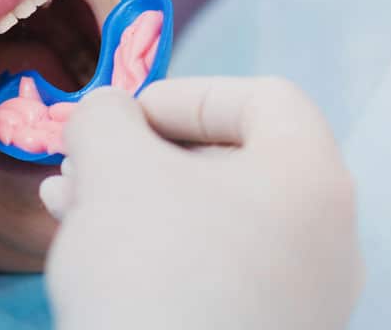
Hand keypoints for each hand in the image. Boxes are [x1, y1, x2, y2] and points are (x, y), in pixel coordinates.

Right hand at [40, 78, 361, 329]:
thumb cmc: (153, 266)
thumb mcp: (112, 165)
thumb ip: (105, 116)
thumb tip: (107, 112)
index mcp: (311, 179)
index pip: (265, 100)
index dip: (187, 93)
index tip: (125, 115)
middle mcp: (323, 238)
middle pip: (231, 162)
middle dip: (143, 152)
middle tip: (83, 160)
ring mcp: (299, 297)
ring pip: (211, 219)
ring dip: (136, 198)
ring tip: (66, 202)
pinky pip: (212, 270)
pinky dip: (156, 247)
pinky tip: (90, 249)